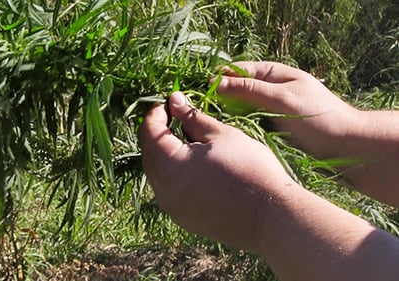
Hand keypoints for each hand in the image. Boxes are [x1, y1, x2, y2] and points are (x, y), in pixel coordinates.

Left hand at [138, 91, 296, 251]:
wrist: (272, 216)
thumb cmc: (250, 168)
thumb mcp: (221, 134)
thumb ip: (192, 117)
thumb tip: (174, 100)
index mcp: (169, 164)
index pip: (149, 130)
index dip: (158, 112)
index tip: (172, 102)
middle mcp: (162, 189)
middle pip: (149, 152)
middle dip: (159, 132)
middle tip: (180, 118)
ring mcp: (171, 207)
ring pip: (158, 173)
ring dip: (167, 154)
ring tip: (190, 142)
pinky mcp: (183, 218)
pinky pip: (169, 191)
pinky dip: (176, 175)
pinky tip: (196, 167)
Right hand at [215, 61, 398, 206]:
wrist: (346, 147)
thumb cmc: (317, 117)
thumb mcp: (281, 98)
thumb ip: (249, 90)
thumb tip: (216, 82)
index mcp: (273, 74)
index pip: (238, 70)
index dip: (219, 78)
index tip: (200, 91)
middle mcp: (269, 90)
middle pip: (236, 90)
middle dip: (219, 98)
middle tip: (199, 111)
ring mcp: (269, 111)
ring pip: (239, 109)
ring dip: (226, 115)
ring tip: (207, 125)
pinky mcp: (270, 130)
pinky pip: (247, 125)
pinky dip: (236, 128)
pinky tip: (224, 136)